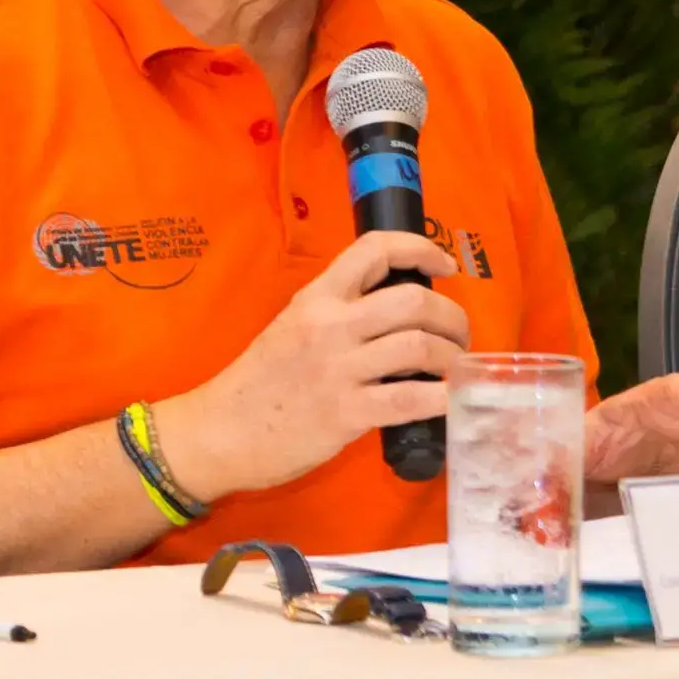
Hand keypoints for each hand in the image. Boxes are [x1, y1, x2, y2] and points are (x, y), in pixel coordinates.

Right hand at [151, 231, 466, 501]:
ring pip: (420, 346)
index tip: (445, 265)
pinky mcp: (346, 412)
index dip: (420, 248)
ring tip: (456, 370)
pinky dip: (444, 399)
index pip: (375, 250)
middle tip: (458, 338)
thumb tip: (395, 315)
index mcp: (316, 298)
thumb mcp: (292, 328)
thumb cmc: (259, 382)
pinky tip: (450, 402)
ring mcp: (339, 369)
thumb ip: (337, 315)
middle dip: (452, 318)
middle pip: (414, 301)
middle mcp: (330, 325)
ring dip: (453, 358)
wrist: (220, 430)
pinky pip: (411, 399)